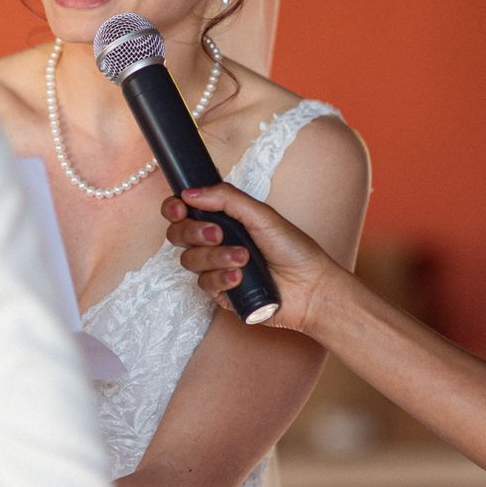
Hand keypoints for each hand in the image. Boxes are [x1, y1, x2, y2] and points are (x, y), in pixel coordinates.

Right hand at [162, 185, 339, 332]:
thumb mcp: (261, 215)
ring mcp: (216, 269)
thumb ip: (226, 198)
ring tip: (243, 258)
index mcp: (223, 220)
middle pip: (178, 235)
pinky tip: (240, 277)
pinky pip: (204, 285)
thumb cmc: (293, 249)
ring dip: (215, 257)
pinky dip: (222, 278)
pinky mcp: (221, 293)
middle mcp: (215, 243)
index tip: (181, 208)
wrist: (310, 287)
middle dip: (193, 232)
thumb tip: (190, 192)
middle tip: (217, 234)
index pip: (185, 211)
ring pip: (190, 261)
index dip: (175, 208)